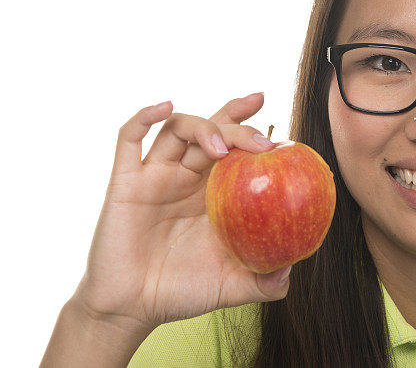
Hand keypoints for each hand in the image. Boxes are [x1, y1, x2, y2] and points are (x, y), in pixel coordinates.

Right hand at [71, 93, 290, 331]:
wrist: (130, 309)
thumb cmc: (180, 292)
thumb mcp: (229, 287)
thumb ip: (263, 282)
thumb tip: (290, 272)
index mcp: (212, 192)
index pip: (235, 145)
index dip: (252, 127)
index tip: (279, 131)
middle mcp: (186, 176)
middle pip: (212, 130)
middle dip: (237, 125)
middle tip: (259, 143)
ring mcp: (155, 175)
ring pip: (177, 128)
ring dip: (202, 127)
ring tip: (220, 148)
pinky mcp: (125, 182)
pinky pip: (129, 139)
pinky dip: (144, 116)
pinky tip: (164, 106)